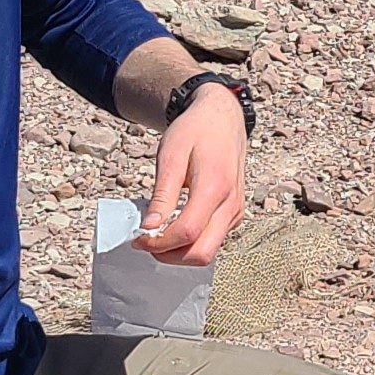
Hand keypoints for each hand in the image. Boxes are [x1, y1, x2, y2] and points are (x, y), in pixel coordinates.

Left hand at [135, 84, 246, 265]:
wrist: (223, 119)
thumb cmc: (197, 131)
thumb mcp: (171, 155)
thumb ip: (163, 195)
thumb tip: (150, 228)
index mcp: (215, 188)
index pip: (187, 233)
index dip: (159, 242)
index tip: (139, 238)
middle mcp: (231, 205)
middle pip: (201, 253)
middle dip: (170, 255)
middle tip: (147, 241)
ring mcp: (235, 212)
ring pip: (208, 251)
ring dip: (180, 251)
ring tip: (159, 231)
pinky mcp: (234, 215)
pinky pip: (213, 240)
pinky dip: (191, 241)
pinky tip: (175, 223)